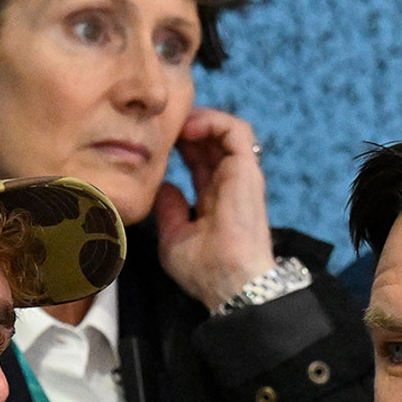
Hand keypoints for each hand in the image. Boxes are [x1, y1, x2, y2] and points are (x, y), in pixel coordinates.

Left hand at [154, 107, 276, 310]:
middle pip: (209, 142)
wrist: (229, 282)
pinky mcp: (247, 169)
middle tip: (160, 122)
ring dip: (199, 119)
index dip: (178, 144)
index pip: (198, 161)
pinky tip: (189, 129)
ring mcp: (240, 175)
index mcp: (214, 200)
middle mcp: (229, 184)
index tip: (153, 139)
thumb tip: (164, 187)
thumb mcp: (175, 238)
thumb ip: (169, 210)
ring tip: (175, 123)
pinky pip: (236, 131)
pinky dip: (213, 121)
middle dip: (186, 126)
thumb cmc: (205, 270)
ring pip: (224, 131)